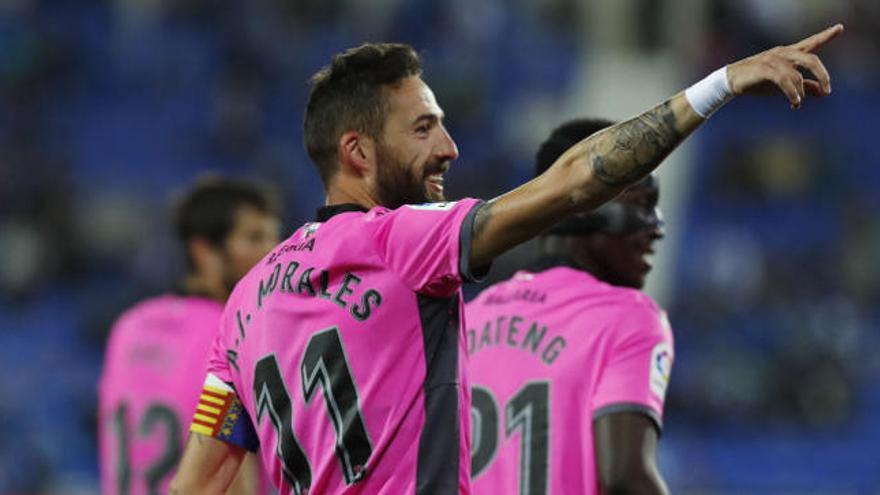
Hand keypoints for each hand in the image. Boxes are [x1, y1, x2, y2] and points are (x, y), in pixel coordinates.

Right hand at [727, 24, 843, 108]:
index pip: (812, 42)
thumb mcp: (784, 84)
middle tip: (828, 91)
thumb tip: (824, 92)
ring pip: (797, 76)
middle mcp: (783, 53)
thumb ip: (805, 86)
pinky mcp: (765, 69)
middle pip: (811, 60)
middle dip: (822, 75)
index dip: (826, 35)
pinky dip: (792, 94)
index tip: (840, 27)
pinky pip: (784, 81)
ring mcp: (773, 60)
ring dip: (800, 93)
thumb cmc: (758, 81)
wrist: (731, 82)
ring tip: (797, 103)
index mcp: (789, 53)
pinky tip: (794, 103)